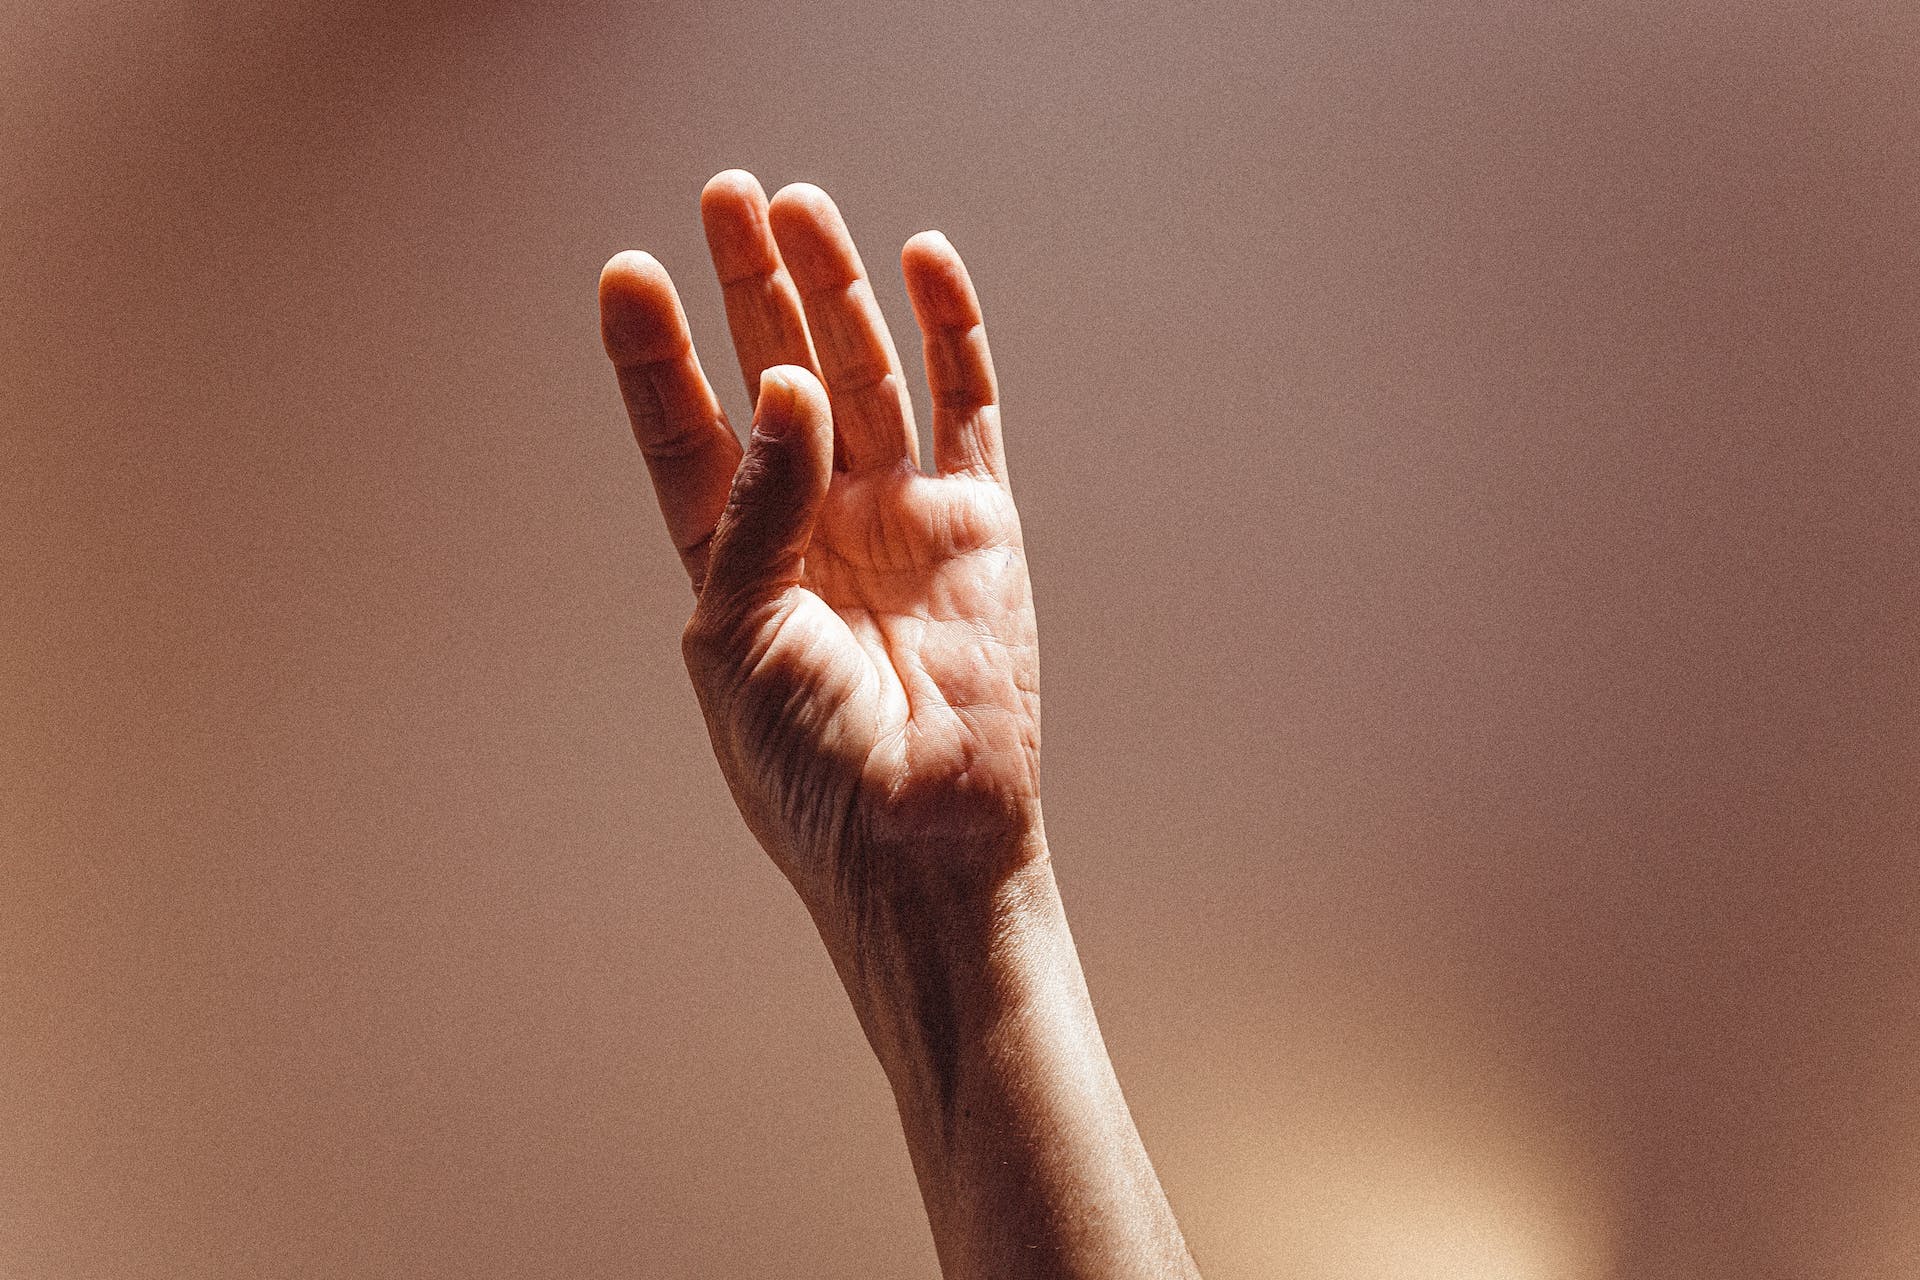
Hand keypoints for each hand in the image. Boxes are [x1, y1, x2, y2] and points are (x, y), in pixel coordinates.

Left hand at [598, 172, 1044, 949]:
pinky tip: (921, 259)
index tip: (627, 270)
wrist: (920, 841)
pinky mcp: (975, 520)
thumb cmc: (809, 765)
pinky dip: (948, 331)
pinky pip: (963, 406)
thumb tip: (781, 382)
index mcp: (730, 558)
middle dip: (746, 287)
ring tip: (798, 207)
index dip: (655, 353)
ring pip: (860, 372)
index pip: (684, 430)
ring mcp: (895, 515)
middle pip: (771, 375)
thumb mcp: (741, 634)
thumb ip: (759, 506)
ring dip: (831, 289)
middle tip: (723, 197)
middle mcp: (811, 522)